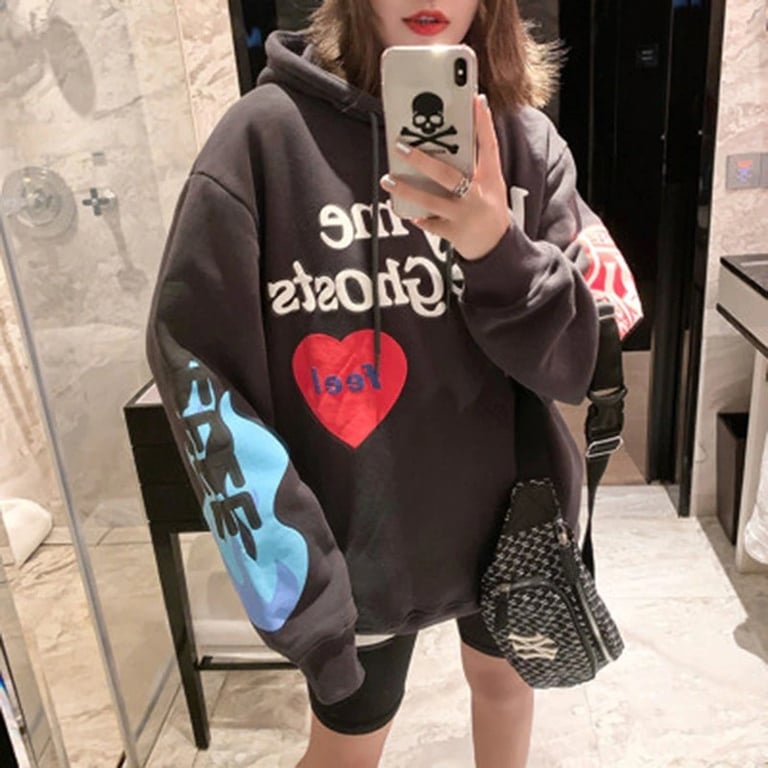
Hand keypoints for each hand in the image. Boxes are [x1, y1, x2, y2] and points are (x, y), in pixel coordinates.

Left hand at [380, 94, 509, 261]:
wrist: (497, 246)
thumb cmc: (488, 208)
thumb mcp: (489, 184)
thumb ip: (473, 165)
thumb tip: (448, 139)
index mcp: (490, 177)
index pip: (488, 145)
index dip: (483, 123)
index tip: (476, 100)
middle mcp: (478, 195)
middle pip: (448, 174)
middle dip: (422, 160)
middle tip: (401, 147)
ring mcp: (465, 215)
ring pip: (432, 201)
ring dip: (407, 191)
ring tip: (388, 181)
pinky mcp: (455, 233)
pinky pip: (432, 224)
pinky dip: (420, 218)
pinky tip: (410, 213)